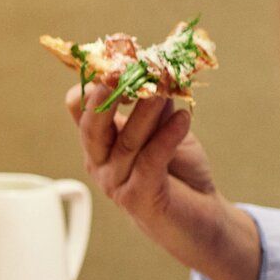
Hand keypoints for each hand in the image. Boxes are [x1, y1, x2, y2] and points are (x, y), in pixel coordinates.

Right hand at [67, 84, 260, 279]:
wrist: (201, 218)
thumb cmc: (178, 173)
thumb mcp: (165, 131)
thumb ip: (156, 107)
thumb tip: (157, 74)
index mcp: (99, 142)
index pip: (78, 108)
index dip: (93, 84)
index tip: (117, 61)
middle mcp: (100, 162)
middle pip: (91, 126)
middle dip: (103, 96)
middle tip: (120, 69)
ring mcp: (115, 182)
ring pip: (127, 141)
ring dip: (147, 111)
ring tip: (166, 87)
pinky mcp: (138, 198)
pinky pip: (150, 161)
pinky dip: (167, 137)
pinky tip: (184, 118)